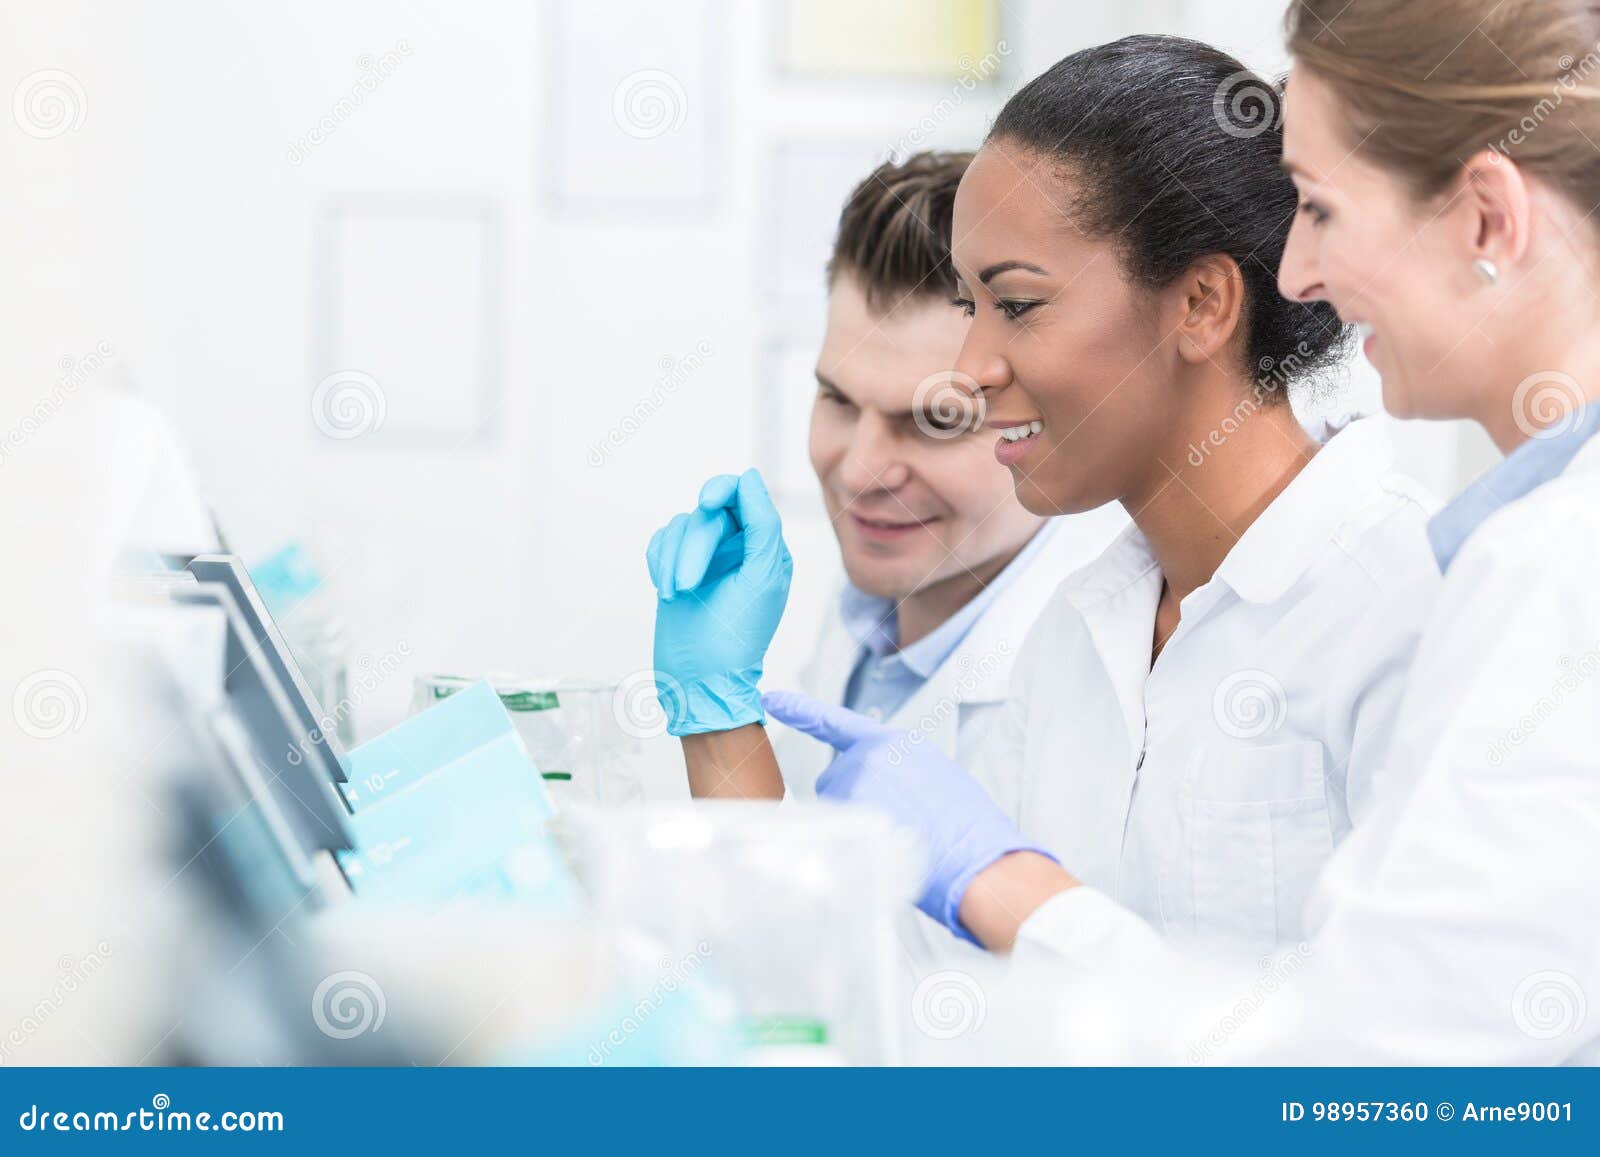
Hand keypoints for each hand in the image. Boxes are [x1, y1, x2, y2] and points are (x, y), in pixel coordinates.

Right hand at [646, 469, 791, 735]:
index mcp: (765, 546)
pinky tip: (667, 590)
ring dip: (674, 560)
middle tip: (689, 584)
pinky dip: (660, 562)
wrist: (700, 679)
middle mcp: (736, 546)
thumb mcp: (762, 576)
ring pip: (681, 525)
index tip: (707, 503)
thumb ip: (763, 523)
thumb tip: (748, 478)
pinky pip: (661, 540)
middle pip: (707, 512)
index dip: (724, 490)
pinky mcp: (675, 568)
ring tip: (677, 594)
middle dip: (695, 545)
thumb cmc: (738, 635)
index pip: (743, 494)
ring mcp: (705, 557)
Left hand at [762, 689, 1057, 944]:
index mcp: (894, 743)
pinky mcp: (848, 809)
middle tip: (898, 825)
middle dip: (853, 804)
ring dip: (856, 826)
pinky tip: (888, 848)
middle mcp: (868, 755)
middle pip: (835, 781)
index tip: (771, 698)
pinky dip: (853, 845)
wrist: (978, 858)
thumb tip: (879, 796)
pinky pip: (834, 832)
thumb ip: (897, 776)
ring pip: (834, 809)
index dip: (801, 710)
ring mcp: (855, 780)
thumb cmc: (966, 830)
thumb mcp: (935, 782)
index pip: (835, 723)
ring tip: (900, 836)